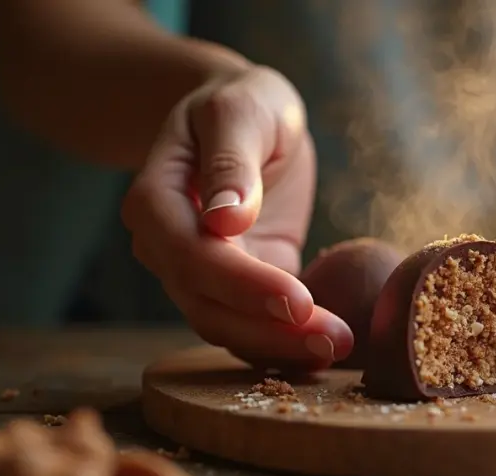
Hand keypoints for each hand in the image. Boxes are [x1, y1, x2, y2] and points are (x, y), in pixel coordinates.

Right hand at [121, 66, 351, 369]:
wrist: (244, 120)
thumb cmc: (242, 104)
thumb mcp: (241, 110)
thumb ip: (230, 161)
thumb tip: (226, 219)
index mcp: (154, 201)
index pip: (193, 256)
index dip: (244, 286)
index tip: (300, 301)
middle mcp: (165, 248)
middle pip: (207, 306)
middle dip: (270, 330)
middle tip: (335, 340)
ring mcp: (197, 273)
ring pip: (228, 326)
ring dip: (281, 346)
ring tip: (340, 346)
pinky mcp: (237, 286)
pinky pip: (253, 324)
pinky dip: (285, 343)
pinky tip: (325, 350)